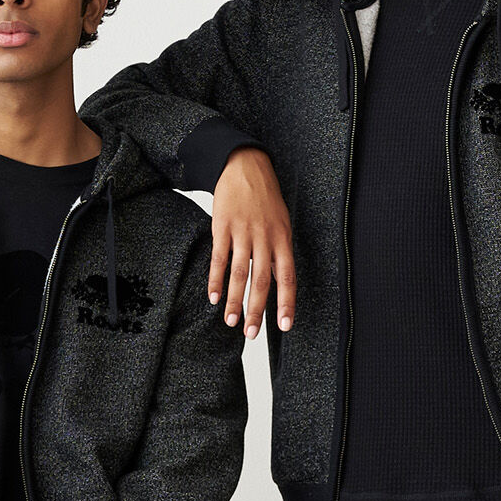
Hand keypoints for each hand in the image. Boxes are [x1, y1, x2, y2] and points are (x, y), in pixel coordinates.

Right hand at [209, 147, 294, 339]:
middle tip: (252, 335)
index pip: (287, 277)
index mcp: (282, 238)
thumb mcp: (281, 223)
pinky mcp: (222, 227)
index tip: (284, 326)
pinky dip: (215, 280)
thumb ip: (278, 252)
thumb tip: (277, 282)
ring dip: (234, 300)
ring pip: (239, 273)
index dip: (286, 302)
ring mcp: (242, 232)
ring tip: (231, 322)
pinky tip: (213, 297)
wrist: (244, 165)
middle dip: (257, 310)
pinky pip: (219, 258)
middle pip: (261, 280)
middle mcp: (264, 237)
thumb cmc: (265, 198)